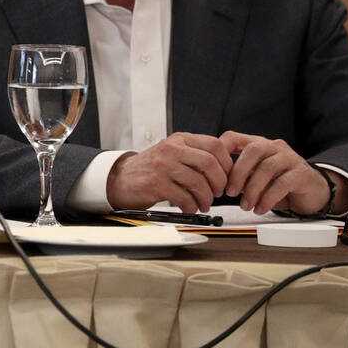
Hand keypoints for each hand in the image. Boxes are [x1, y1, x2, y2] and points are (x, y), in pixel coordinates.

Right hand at [107, 132, 232, 212]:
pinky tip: (189, 208)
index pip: (215, 145)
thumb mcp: (173, 153)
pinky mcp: (156, 183)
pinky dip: (191, 206)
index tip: (227, 177)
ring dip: (206, 198)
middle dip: (219, 183)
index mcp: (180, 140)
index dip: (227, 163)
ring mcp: (163, 165)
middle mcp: (172, 149)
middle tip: (218, 193)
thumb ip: (195, 155)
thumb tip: (226, 168)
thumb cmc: (151, 169)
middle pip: (209, 163)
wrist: (120, 178)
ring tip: (204, 204)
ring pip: (198, 182)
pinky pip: (184, 197)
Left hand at [220, 131, 332, 214]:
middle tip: (229, 193)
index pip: (234, 137)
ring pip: (267, 168)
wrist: (312, 191)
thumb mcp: (255, 175)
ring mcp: (290, 158)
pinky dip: (268, 198)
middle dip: (238, 173)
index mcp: (258, 144)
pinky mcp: (302, 173)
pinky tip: (260, 208)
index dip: (220, 150)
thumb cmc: (279, 182)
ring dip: (252, 190)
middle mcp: (274, 146)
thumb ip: (240, 174)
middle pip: (252, 151)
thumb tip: (216, 182)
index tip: (213, 170)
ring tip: (246, 206)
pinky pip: (282, 183)